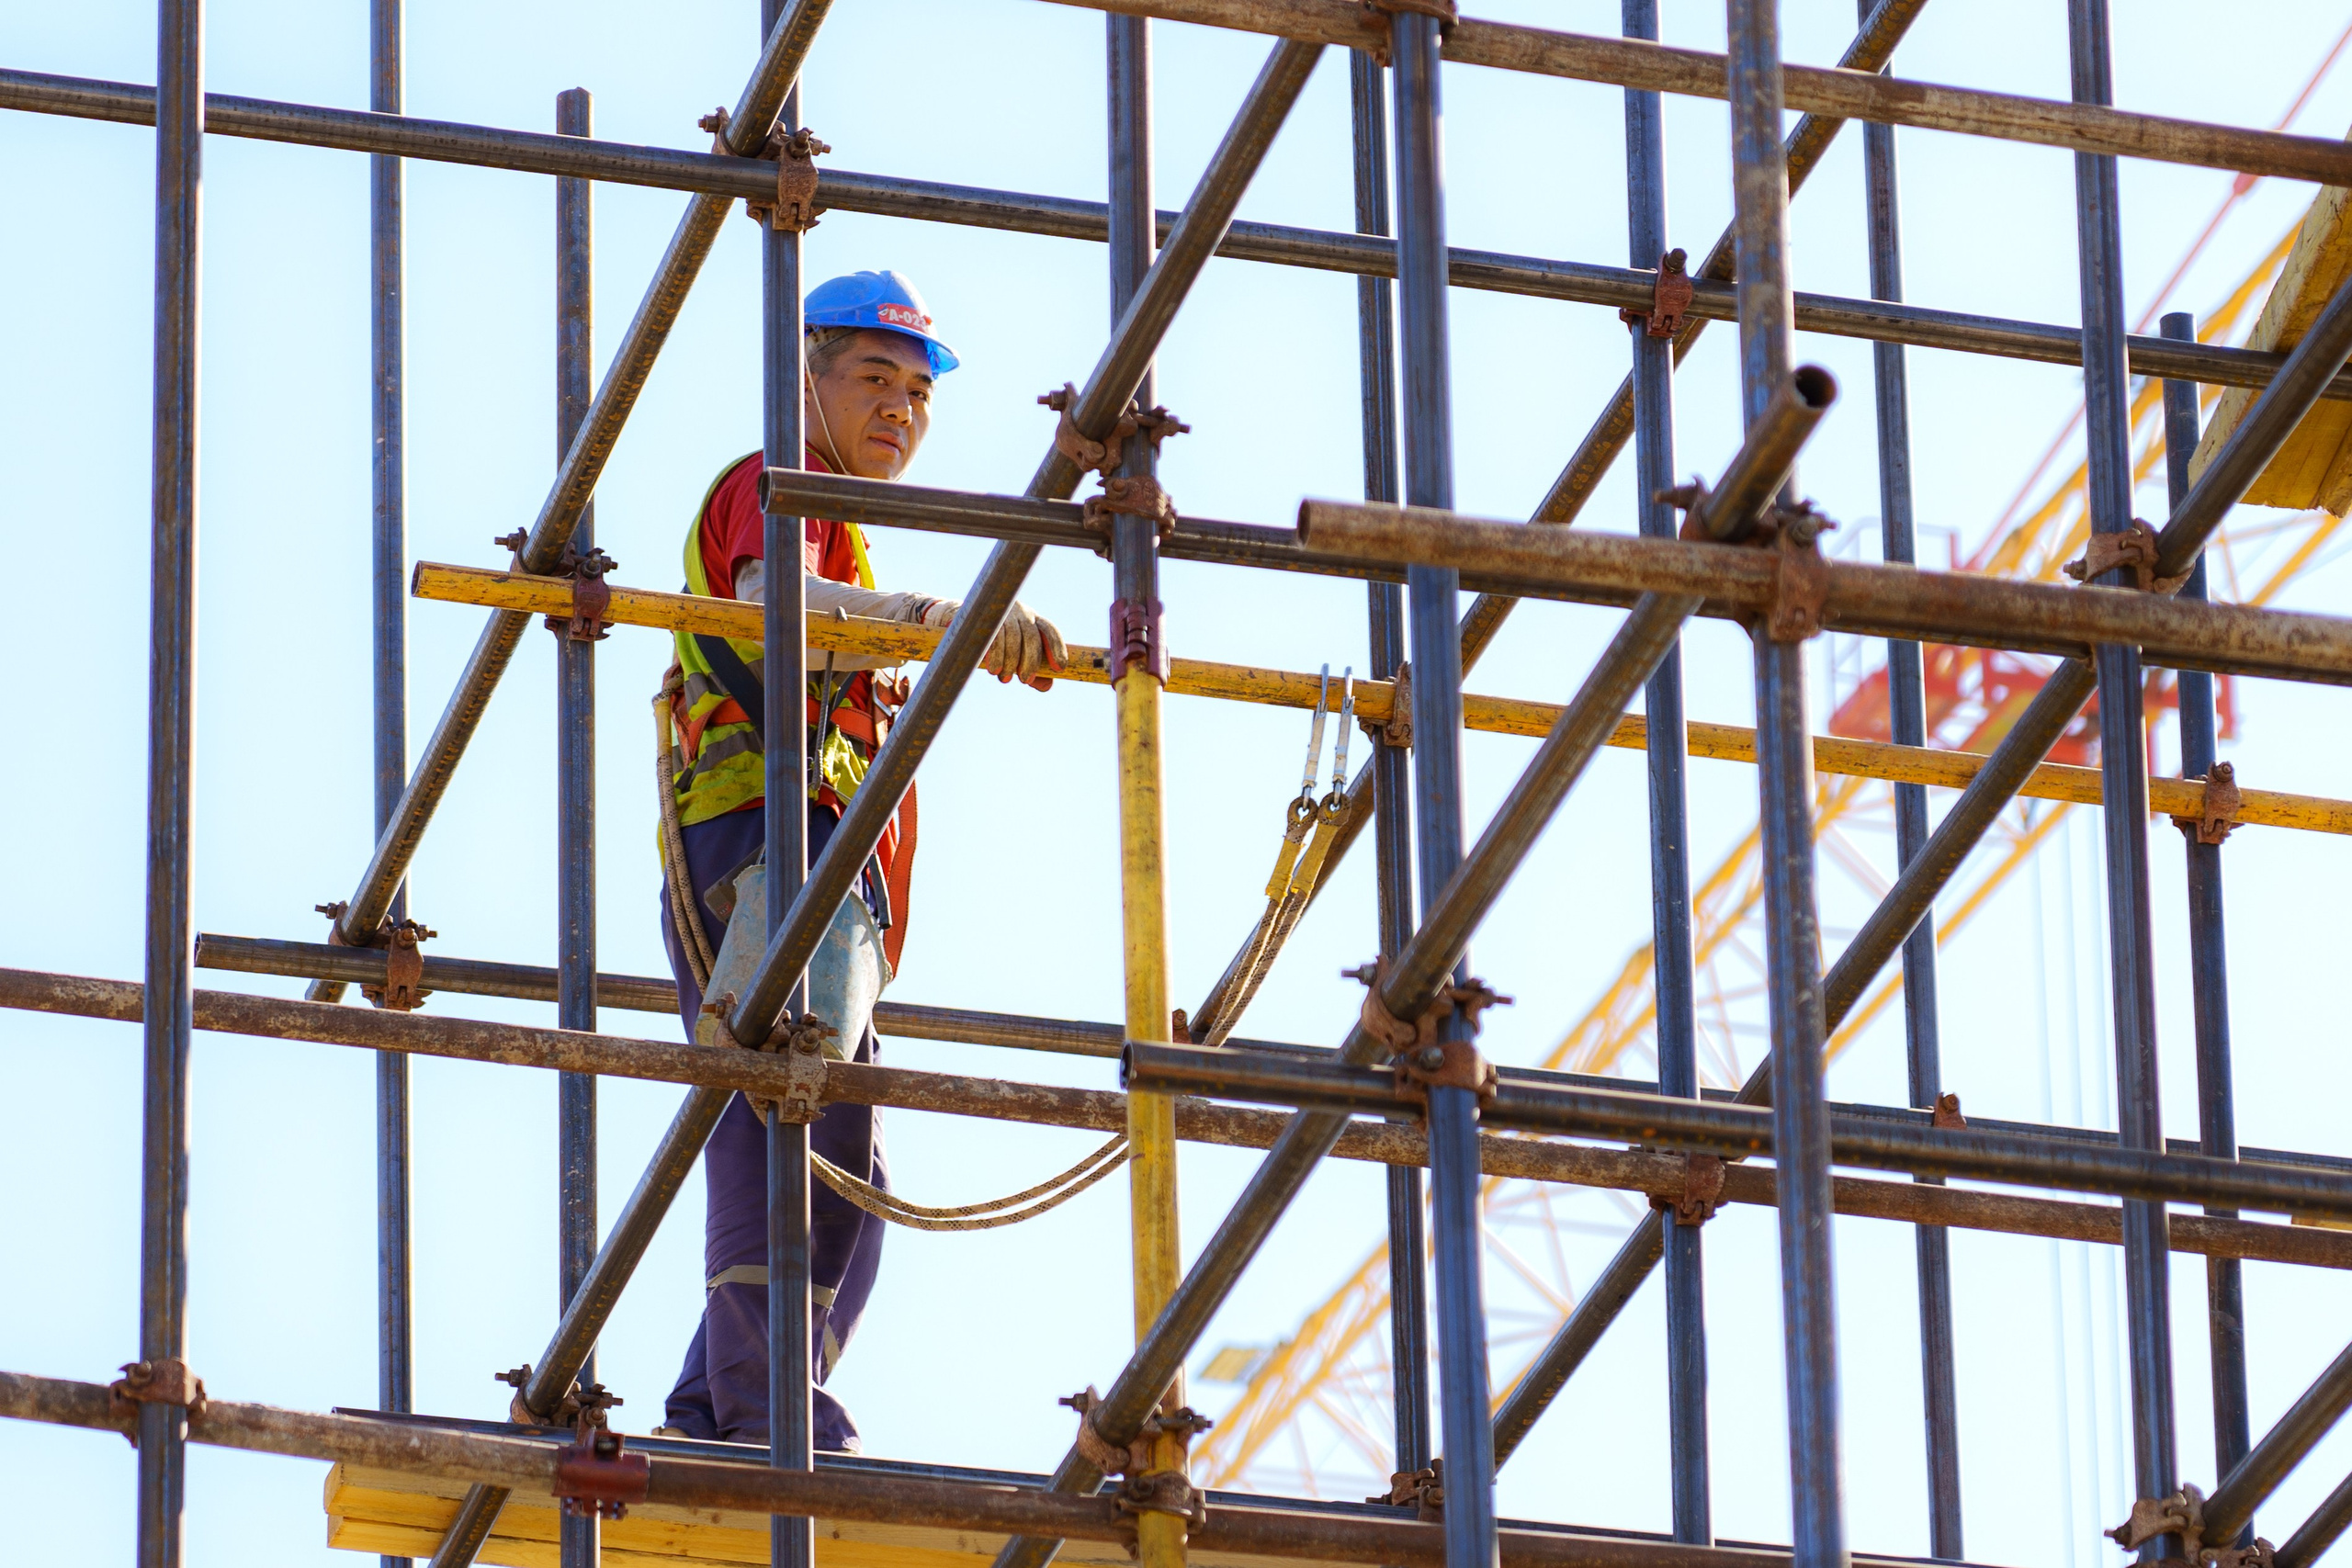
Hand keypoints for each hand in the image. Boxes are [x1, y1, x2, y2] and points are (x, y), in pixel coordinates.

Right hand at [910, 597, 1063, 689]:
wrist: (961, 624)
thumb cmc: (996, 644)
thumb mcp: (1016, 657)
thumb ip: (1033, 671)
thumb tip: (1046, 685)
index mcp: (1033, 620)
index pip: (1050, 631)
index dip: (1057, 649)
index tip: (1060, 669)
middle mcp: (1021, 612)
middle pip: (1032, 636)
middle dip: (1030, 661)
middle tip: (1025, 681)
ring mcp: (1003, 613)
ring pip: (1012, 636)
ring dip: (1009, 661)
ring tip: (1003, 678)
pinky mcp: (985, 616)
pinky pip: (993, 635)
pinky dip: (995, 654)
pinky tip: (992, 668)